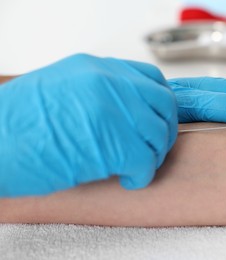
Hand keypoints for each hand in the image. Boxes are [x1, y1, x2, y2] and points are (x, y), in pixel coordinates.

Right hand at [0, 54, 176, 196]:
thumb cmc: (16, 125)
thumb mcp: (61, 89)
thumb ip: (99, 93)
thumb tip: (128, 110)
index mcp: (96, 68)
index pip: (150, 78)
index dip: (159, 103)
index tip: (156, 120)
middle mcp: (108, 81)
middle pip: (163, 103)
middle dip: (164, 129)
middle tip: (153, 147)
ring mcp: (112, 109)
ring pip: (159, 132)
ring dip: (153, 155)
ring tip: (136, 166)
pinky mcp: (112, 143)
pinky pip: (147, 160)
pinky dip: (143, 175)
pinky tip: (128, 180)